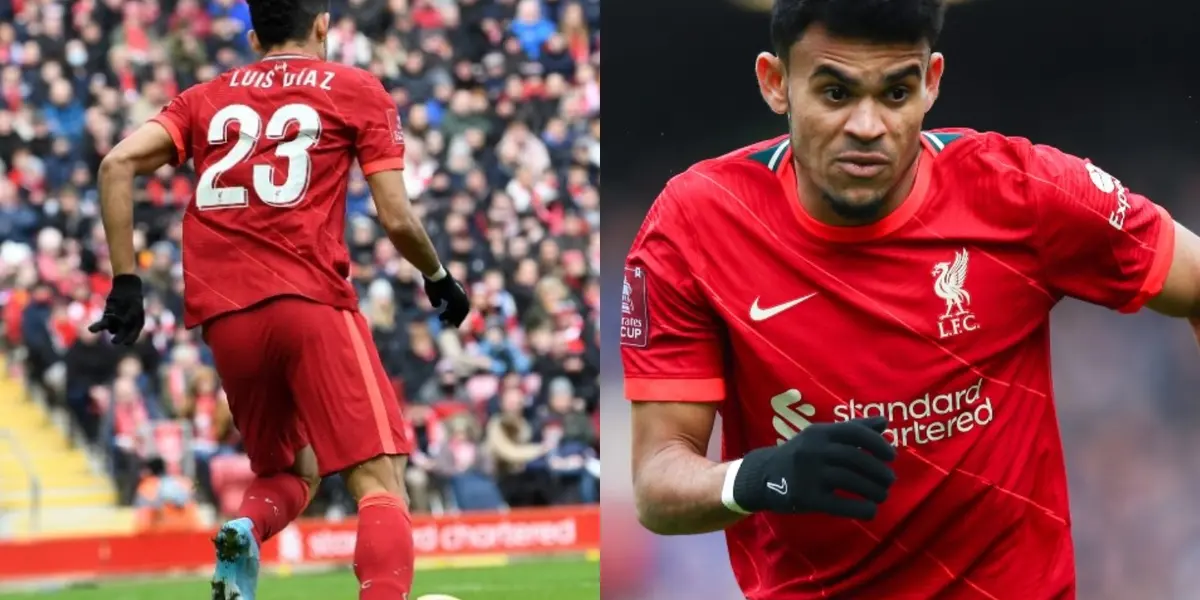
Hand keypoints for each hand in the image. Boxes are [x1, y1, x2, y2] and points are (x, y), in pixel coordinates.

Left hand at [88, 274, 145, 345]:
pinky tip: (91, 329)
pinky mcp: (106, 319)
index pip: (132, 336)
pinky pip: (101, 325)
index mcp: (136, 325)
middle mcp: (126, 327)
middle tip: (114, 341)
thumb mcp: (135, 304)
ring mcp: (116, 323)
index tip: (126, 342)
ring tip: (106, 320)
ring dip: (110, 326)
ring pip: (111, 330)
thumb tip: (124, 322)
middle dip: (118, 338)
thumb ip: (131, 314)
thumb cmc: (133, 297)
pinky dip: (96, 327)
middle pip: (121, 335)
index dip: (129, 339)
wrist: (126, 289)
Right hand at [423, 271, 469, 327]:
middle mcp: (461, 293)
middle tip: (455, 326)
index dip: (459, 313)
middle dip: (459, 318)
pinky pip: (453, 310)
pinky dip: (449, 316)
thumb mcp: (434, 292)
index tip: (454, 319)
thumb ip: (436, 300)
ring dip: (453, 318)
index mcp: (458, 289)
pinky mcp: (454, 298)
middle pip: (463, 309)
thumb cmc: (433, 281)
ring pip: (458, 311)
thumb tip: (436, 306)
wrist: (435, 273)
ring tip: (446, 323)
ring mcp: (458, 295)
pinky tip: (442, 318)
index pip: (463, 304)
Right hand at [731, 416, 896, 519]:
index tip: (891, 456)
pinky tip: (871, 510)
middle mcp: (813, 450)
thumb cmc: (799, 455)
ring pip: (850, 480)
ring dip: (873, 490)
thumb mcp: (821, 437)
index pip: (855, 432)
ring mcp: (808, 474)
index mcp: (819, 432)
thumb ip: (852, 429)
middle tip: (889, 480)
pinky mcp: (806, 498)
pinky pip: (839, 504)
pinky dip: (859, 508)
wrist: (762, 477)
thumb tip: (885, 422)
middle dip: (878, 471)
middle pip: (855, 458)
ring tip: (882, 495)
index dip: (877, 444)